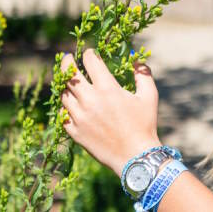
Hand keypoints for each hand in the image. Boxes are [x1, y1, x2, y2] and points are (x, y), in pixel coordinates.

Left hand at [60, 49, 161, 174]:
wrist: (136, 157)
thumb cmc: (145, 125)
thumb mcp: (149, 96)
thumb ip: (143, 74)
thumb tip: (137, 61)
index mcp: (107, 89)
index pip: (90, 61)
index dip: (90, 54)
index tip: (91, 54)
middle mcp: (90, 100)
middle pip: (69, 74)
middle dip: (67, 62)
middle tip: (68, 58)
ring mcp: (80, 117)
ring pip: (63, 94)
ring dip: (65, 85)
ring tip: (68, 82)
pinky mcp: (75, 132)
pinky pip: (62, 115)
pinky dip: (65, 107)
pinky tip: (70, 104)